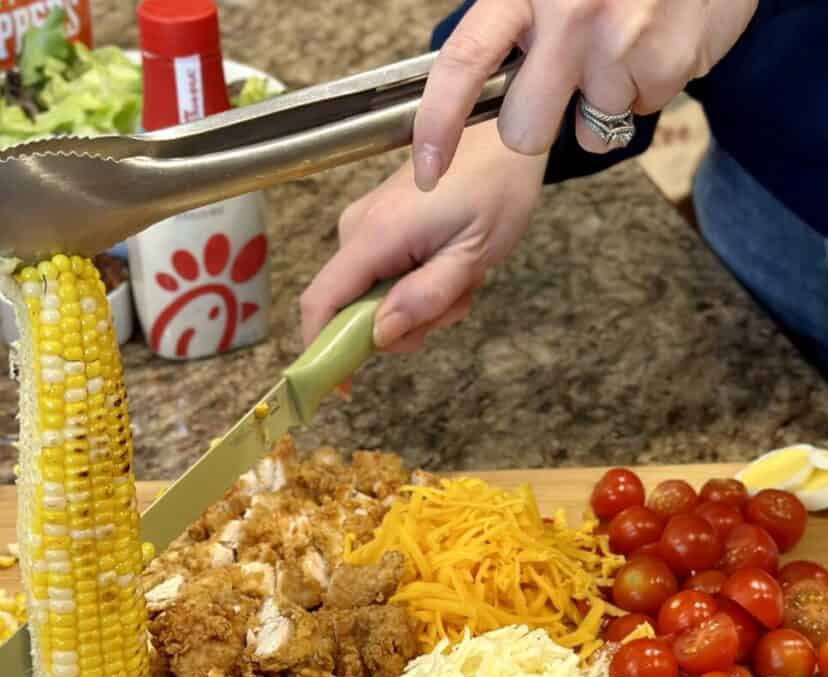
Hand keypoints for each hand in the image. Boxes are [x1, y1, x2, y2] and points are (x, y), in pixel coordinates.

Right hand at [300, 119, 545, 357]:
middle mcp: (357, 230)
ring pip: (378, 299)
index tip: (344, 388)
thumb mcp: (470, 255)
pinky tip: (453, 263)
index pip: (322, 302)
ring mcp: (366, 227)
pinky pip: (388, 278)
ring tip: (463, 276)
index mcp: (374, 236)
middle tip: (455, 303)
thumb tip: (380, 335)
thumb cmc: (495, 189)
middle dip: (406, 324)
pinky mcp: (380, 228)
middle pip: (355, 310)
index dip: (323, 350)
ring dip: (423, 305)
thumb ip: (425, 297)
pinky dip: (422, 285)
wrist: (505, 137)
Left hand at [413, 0, 756, 188]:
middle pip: (524, 131)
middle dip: (540, 123)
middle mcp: (568, 12)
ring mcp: (619, 39)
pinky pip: (640, 112)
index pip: (464, 63)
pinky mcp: (665, 63)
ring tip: (626, 42)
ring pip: (590, 131)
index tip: (426, 171)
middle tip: (567, 81)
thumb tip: (476, 90)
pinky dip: (648, 86)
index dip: (438, 124)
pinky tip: (655, 41)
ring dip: (606, 100)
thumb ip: (514, 23)